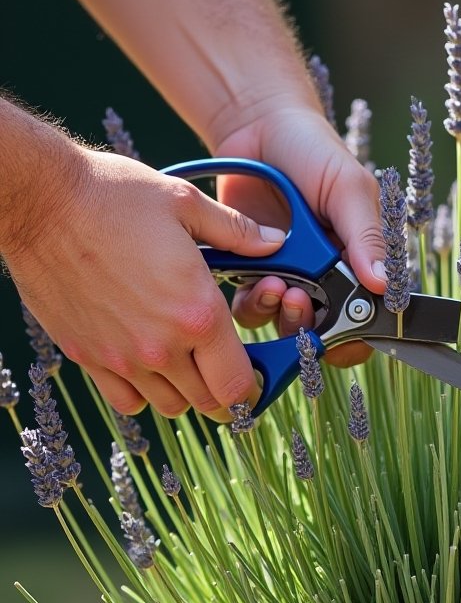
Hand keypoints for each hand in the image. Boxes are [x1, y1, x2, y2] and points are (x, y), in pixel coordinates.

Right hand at [6, 146, 285, 416]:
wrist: (42, 201)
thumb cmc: (114, 196)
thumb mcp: (185, 203)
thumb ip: (236, 231)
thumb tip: (276, 241)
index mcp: (197, 313)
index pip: (238, 385)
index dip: (253, 385)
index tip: (254, 372)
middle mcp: (161, 347)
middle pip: (208, 403)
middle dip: (223, 389)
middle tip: (223, 365)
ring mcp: (120, 357)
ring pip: (169, 406)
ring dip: (185, 390)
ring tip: (186, 359)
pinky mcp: (86, 357)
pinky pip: (125, 401)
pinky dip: (142, 392)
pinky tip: (146, 363)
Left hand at [211, 104, 385, 369]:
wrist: (257, 126)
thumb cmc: (313, 151)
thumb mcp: (349, 188)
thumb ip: (366, 235)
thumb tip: (384, 284)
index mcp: (359, 259)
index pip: (369, 313)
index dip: (359, 332)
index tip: (345, 323)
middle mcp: (325, 276)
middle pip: (324, 329)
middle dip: (311, 324)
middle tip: (300, 297)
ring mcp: (286, 276)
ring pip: (284, 323)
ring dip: (280, 315)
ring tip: (275, 285)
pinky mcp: (248, 272)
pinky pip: (248, 307)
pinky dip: (250, 303)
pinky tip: (254, 277)